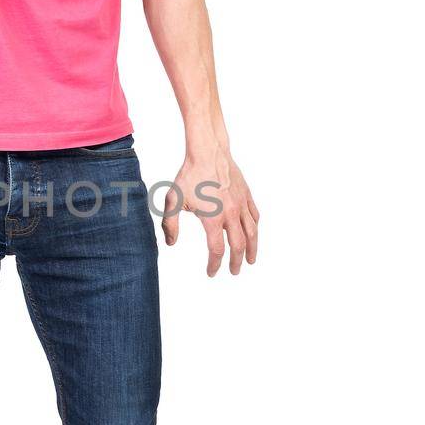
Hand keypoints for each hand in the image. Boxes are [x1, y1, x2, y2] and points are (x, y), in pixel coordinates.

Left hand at [162, 147, 259, 275]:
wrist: (208, 153)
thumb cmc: (190, 176)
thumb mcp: (173, 201)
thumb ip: (170, 225)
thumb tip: (170, 243)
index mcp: (213, 219)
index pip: (217, 250)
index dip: (215, 264)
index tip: (211, 272)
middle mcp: (231, 214)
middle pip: (238, 246)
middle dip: (236, 262)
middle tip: (234, 271)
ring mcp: (241, 205)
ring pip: (252, 233)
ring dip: (252, 249)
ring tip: (251, 260)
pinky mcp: (247, 196)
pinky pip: (255, 216)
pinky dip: (255, 228)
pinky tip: (253, 234)